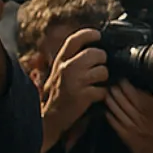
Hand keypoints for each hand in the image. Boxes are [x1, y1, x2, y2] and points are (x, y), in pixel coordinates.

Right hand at [40, 26, 107, 148]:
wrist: (49, 118)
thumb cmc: (58, 93)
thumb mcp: (59, 71)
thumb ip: (72, 58)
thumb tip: (92, 46)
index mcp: (61, 60)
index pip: (75, 39)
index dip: (88, 34)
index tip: (98, 35)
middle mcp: (67, 68)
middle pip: (96, 53)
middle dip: (102, 61)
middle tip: (97, 70)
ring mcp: (75, 81)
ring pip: (103, 71)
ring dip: (103, 79)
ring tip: (94, 85)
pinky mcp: (83, 95)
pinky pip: (103, 90)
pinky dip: (102, 95)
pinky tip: (93, 97)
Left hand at [105, 80, 152, 152]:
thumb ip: (152, 101)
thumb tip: (139, 85)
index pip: (139, 94)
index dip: (128, 86)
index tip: (123, 79)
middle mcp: (144, 118)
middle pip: (126, 100)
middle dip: (117, 90)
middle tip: (112, 83)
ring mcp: (133, 127)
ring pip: (117, 109)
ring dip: (110, 100)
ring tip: (107, 93)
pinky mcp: (124, 135)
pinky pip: (113, 120)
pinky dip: (109, 113)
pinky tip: (106, 108)